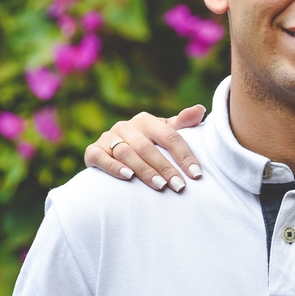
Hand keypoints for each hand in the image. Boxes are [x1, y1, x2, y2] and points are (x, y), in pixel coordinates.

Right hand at [83, 106, 206, 191]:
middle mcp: (126, 126)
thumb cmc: (147, 142)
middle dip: (166, 168)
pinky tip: (128, 178)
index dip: (184, 155)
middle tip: (179, 186)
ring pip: (127, 154)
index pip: (169, 136)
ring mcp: (108, 138)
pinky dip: (114, 167)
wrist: (112, 151)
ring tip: (160, 186)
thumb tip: (201, 109)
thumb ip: (182, 123)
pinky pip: (102, 158)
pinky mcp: (93, 151)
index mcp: (147, 120)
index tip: (197, 174)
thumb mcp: (164, 132)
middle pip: (149, 148)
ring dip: (144, 170)